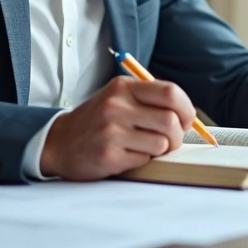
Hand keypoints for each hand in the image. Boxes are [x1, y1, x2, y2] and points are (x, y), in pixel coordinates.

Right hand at [40, 76, 196, 179]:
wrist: (59, 143)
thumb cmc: (97, 121)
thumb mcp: (118, 98)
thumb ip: (149, 100)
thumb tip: (188, 116)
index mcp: (123, 87)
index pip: (170, 92)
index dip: (186, 109)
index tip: (186, 121)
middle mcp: (116, 105)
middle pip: (171, 121)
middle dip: (177, 136)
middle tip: (170, 141)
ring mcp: (111, 130)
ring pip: (161, 143)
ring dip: (160, 150)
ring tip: (145, 147)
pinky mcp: (108, 154)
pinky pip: (144, 159)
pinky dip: (143, 160)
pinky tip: (127, 155)